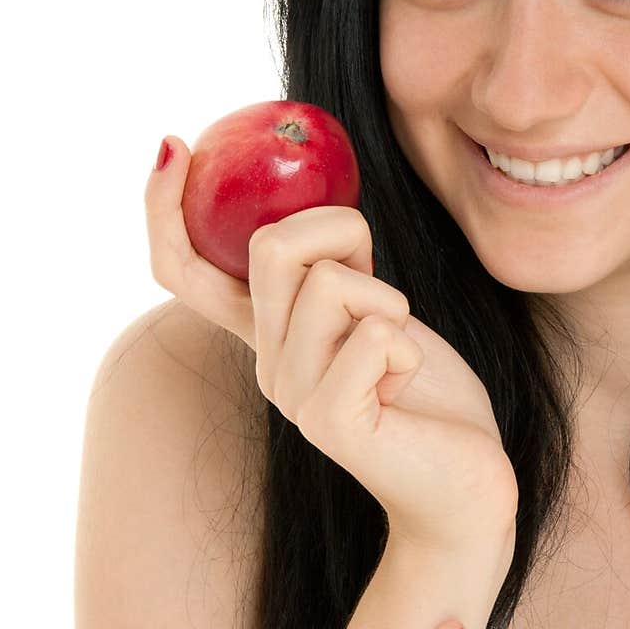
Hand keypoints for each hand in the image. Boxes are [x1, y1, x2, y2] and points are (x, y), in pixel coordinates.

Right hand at [146, 137, 517, 552]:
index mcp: (268, 334)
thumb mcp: (376, 311)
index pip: (184, 268)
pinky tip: (406, 387)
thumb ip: (338, 271)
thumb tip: (318, 207)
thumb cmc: (428, 395)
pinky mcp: (329, 421)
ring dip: (388, 301)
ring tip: (399, 350)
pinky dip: (408, 346)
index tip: (174, 145)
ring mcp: (291, 396)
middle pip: (269, 245)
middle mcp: (267, 364)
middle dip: (342, 232)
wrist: (465, 484)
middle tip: (379, 282)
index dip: (164, 207)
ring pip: (329, 283)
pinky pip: (374, 334)